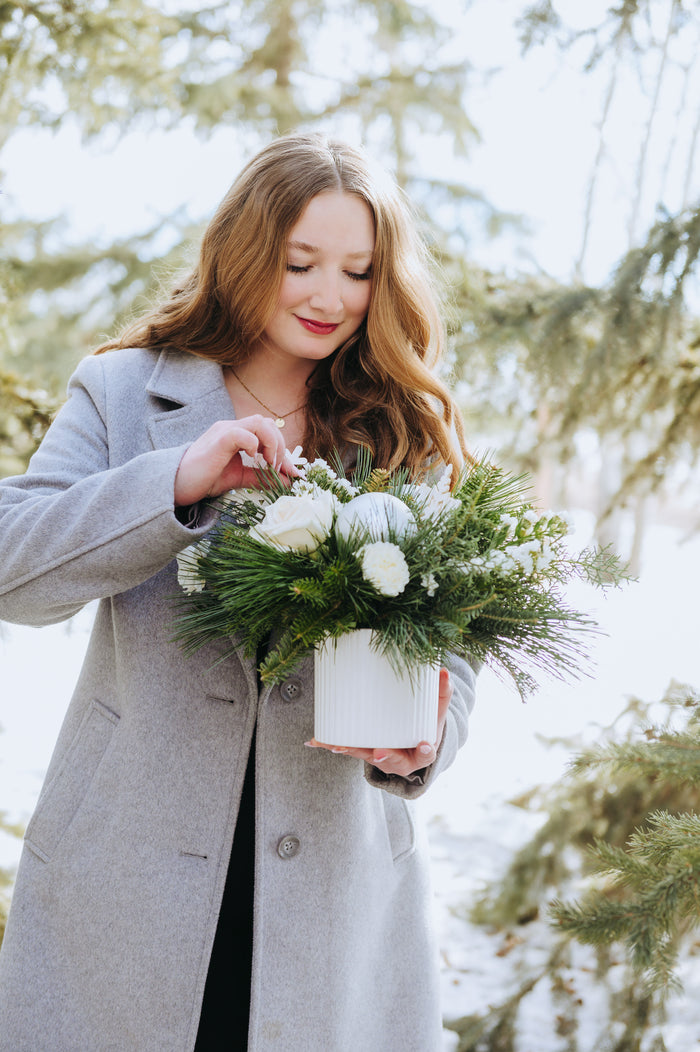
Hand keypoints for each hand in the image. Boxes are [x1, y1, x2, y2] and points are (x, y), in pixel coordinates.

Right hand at [174, 415, 298, 505]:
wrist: (177, 485)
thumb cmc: (205, 479)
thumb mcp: (240, 478)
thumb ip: (262, 477)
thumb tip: (287, 480)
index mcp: (238, 435)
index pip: (269, 432)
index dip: (284, 451)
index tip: (293, 473)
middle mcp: (232, 428)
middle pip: (268, 423)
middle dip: (281, 446)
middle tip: (279, 469)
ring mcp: (224, 431)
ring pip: (259, 422)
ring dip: (272, 443)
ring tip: (269, 464)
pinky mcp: (218, 440)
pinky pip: (242, 432)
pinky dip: (254, 444)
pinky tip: (253, 459)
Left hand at [306, 667, 452, 777]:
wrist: (411, 743)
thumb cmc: (425, 725)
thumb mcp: (436, 712)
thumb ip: (442, 693)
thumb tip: (443, 670)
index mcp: (421, 752)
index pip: (426, 754)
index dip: (424, 751)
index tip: (423, 744)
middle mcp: (399, 760)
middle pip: (392, 760)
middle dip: (385, 756)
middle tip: (378, 752)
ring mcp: (378, 756)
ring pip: (364, 755)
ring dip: (350, 751)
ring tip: (336, 746)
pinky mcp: (361, 750)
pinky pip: (346, 748)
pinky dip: (330, 743)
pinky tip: (314, 741)